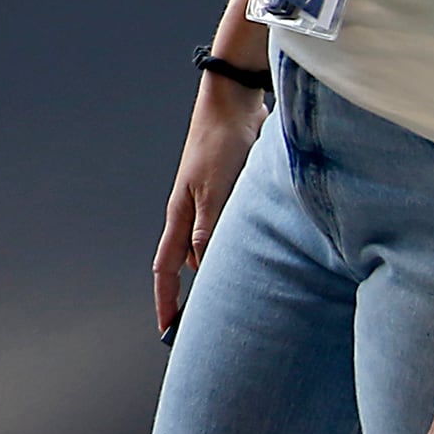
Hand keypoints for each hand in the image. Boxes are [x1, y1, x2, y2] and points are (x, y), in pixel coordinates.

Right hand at [151, 82, 262, 336]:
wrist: (235, 103)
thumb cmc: (220, 142)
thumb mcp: (215, 191)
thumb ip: (210, 230)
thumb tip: (204, 270)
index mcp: (181, 216)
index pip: (167, 268)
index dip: (166, 300)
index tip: (168, 330)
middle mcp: (195, 214)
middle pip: (194, 264)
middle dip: (202, 294)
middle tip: (219, 324)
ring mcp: (215, 204)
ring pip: (219, 247)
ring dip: (230, 267)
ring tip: (250, 296)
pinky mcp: (236, 193)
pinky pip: (238, 230)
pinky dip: (246, 246)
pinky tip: (266, 254)